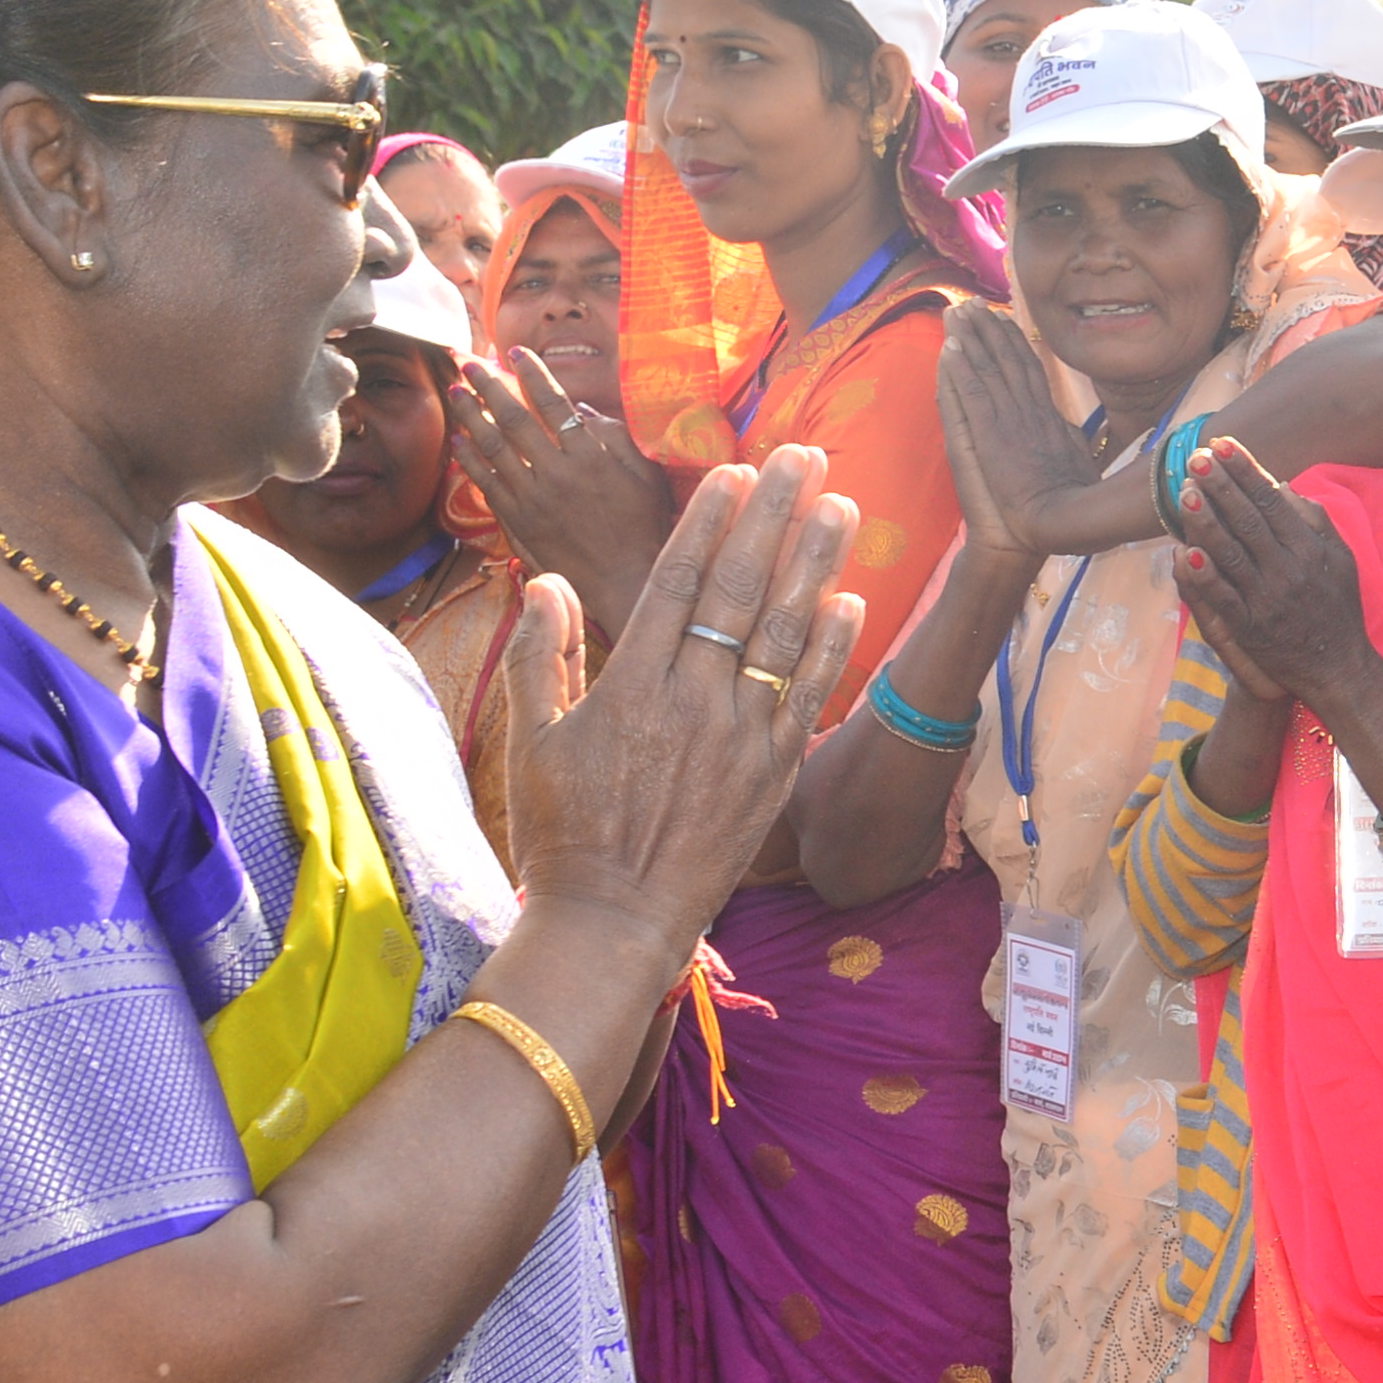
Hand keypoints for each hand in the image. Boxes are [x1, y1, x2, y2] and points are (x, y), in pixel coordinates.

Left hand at [448, 349, 679, 640]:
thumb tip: (585, 411)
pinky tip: (457, 441)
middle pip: (514, 418)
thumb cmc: (645, 528)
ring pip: (493, 446)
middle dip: (488, 385)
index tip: (514, 352)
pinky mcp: (518, 522)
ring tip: (455, 390)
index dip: (532, 374)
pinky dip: (469, 460)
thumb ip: (618, 439)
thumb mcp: (648, 476)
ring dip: (471, 415)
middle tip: (466, 360)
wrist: (627, 582)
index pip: (554, 403)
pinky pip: (486, 483)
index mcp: (591, 455)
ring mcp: (533, 497)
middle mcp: (557, 471)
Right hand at [509, 446, 862, 951]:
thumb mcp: (531, 742)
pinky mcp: (771, 775)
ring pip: (784, 633)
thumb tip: (548, 581)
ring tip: (842, 505)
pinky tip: (851, 600)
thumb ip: (542, 657)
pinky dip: (831, 649)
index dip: (710, 523)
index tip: (735, 473)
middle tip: (804, 458)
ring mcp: (739, 738)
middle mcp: (691, 702)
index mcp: (630, 686)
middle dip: (775, 518)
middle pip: (740, 590)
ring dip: (817, 564)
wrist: (613, 924)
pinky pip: (808, 698)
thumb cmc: (563, 835)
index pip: (678, 583)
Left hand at [929, 298, 1112, 560]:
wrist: (1059, 522)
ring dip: (972, 338)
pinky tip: (951, 346)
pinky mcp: (988, 433)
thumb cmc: (1070, 505)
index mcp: (1049, 417)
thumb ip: (1068, 440)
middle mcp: (1029, 410)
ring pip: (988, 368)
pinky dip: (960, 367)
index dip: (1014, 343)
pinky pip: (971, 392)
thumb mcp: (1076, 462)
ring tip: (958, 313)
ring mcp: (1008, 419)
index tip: (1003, 319)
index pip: (1029, 370)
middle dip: (990, 329)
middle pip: (1008, 360)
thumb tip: (1068, 428)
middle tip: (975, 303)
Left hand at [1170, 438, 1380, 710]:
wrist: (1338, 666)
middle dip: (1222, 487)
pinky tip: (1184, 552)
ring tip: (1185, 491)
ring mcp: (1269, 600)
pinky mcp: (1251, 628)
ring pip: (1232, 554)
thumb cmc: (1337, 606)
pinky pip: (1224, 598)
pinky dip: (1204, 576)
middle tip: (1196, 458)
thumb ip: (1314, 520)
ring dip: (1206, 522)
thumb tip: (1282, 485)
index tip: (1223, 444)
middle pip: (1249, 521)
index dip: (1246, 471)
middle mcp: (1290, 570)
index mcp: (1310, 549)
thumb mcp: (1340, 558)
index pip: (1273, 501)